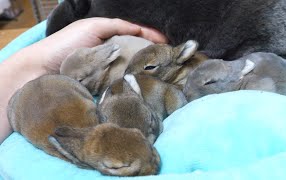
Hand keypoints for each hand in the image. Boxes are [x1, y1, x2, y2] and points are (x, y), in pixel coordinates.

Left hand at [31, 17, 167, 72]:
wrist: (41, 70)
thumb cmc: (65, 45)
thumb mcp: (93, 27)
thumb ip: (117, 26)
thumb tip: (142, 30)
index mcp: (109, 37)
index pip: (136, 35)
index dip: (153, 38)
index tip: (168, 44)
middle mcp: (112, 53)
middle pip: (137, 52)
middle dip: (154, 53)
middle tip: (171, 58)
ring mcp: (109, 70)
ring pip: (132, 67)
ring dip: (147, 68)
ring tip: (164, 70)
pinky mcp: (104, 85)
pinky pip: (122, 81)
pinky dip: (133, 81)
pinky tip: (144, 81)